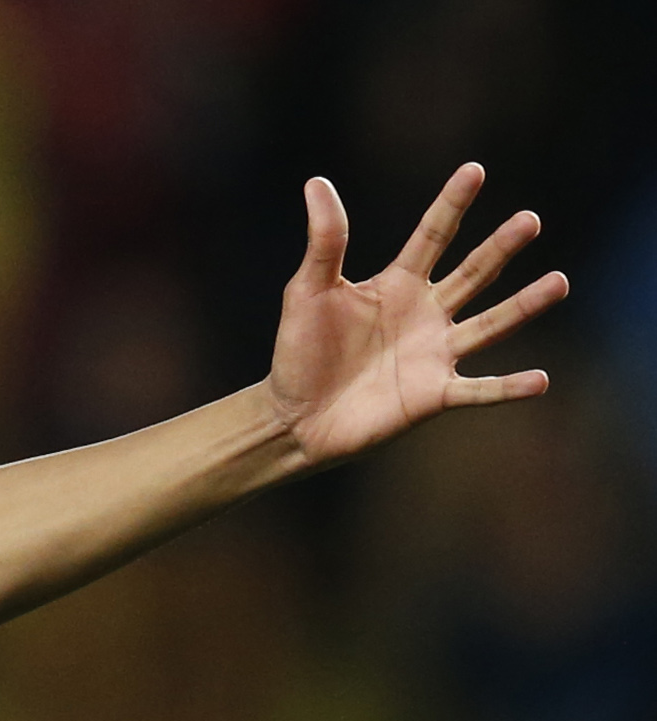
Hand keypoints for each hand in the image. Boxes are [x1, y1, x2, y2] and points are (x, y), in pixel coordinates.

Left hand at [265, 163, 567, 468]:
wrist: (294, 417)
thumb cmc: (299, 352)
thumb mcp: (308, 291)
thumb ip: (325, 242)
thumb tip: (317, 182)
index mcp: (398, 284)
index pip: (433, 235)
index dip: (451, 204)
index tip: (474, 170)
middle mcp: (426, 314)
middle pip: (473, 273)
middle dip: (500, 247)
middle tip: (530, 219)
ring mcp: (434, 354)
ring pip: (490, 325)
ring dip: (524, 306)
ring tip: (559, 282)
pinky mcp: (433, 395)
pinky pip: (479, 390)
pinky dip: (508, 388)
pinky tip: (540, 381)